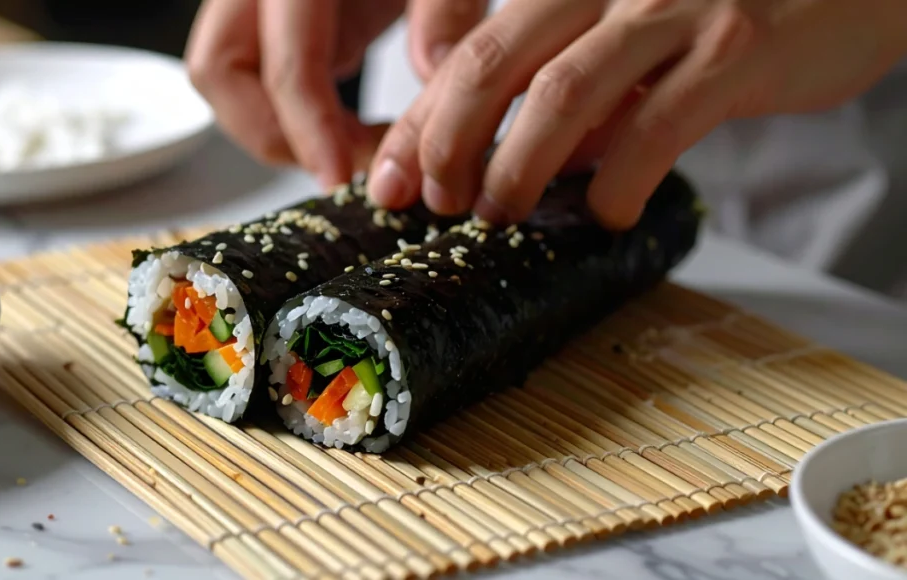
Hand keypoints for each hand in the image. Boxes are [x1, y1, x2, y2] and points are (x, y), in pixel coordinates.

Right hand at [185, 0, 489, 188]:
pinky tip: (349, 134)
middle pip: (218, 71)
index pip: (283, 60)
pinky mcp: (273, 22)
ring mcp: (257, 2)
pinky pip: (259, 79)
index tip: (339, 174)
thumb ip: (445, 6)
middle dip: (273, 135)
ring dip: (280, 132)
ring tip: (353, 151)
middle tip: (341, 168)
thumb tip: (435, 68)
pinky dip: (296, 118)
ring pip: (228, 82)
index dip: (308, 127)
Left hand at [366, 0, 906, 228]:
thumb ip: (575, 86)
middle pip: (495, 60)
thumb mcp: (636, 34)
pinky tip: (607, 212)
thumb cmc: (730, 7)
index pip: (473, 48)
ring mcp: (676, 8)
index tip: (390, 179)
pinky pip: (660, 123)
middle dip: (447, 141)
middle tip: (435, 202)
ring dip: (516, 165)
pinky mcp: (738, 47)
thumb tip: (517, 157)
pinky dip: (620, 179)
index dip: (421, 118)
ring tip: (498, 214)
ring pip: (563, 92)